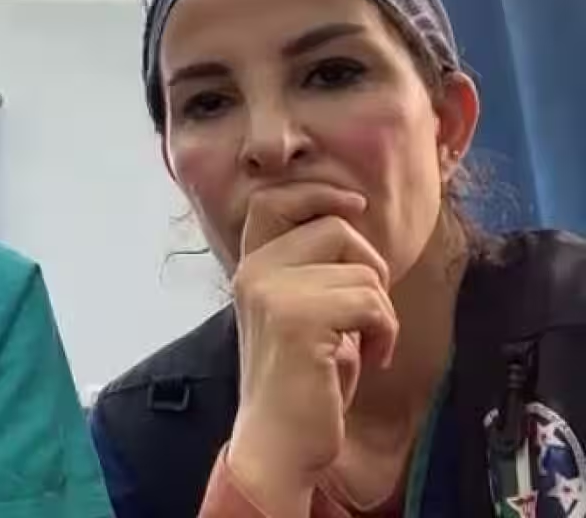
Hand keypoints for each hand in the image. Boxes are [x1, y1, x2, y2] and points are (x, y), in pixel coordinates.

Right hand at [225, 184, 397, 517]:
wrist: (278, 443)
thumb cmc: (301, 382)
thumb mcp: (300, 311)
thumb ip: (312, 270)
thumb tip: (352, 223)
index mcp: (250, 267)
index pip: (274, 199)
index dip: (318, 192)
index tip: (354, 206)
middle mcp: (254, 272)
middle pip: (335, 227)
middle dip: (369, 266)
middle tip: (367, 311)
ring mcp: (272, 293)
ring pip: (363, 271)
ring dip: (381, 312)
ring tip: (364, 345)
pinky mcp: (298, 319)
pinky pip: (371, 302)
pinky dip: (385, 333)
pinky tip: (370, 359)